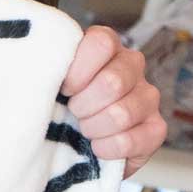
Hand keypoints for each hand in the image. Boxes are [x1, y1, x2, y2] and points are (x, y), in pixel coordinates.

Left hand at [60, 24, 165, 179]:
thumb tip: (36, 68)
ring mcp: (148, 96)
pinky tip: (97, 146)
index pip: (102, 43)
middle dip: (83, 105)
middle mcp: (132, 65)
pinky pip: (132, 140)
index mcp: (105, 45)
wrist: (70, 144)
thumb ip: (45, 67)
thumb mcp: (47, 80)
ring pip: (122, 114)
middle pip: (113, 82)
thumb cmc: (56, 103)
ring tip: (84, 129)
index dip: (78, 71)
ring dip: (94, 128)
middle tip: (73, 112)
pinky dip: (108, 148)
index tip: (64, 88)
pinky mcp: (156, 128)